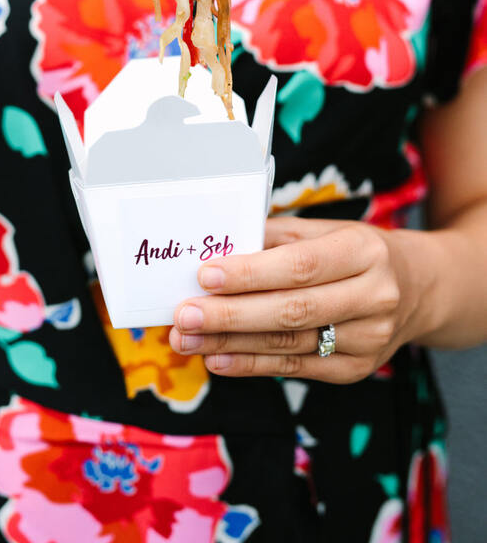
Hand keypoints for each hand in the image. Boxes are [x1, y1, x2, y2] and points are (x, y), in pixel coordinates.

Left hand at [169, 217, 423, 382]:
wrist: (417, 289)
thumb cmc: (356, 252)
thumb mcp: (326, 231)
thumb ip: (275, 236)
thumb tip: (216, 245)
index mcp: (364, 252)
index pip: (300, 266)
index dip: (251, 272)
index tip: (205, 275)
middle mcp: (373, 297)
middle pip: (292, 310)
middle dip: (230, 314)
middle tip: (184, 314)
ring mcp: (368, 339)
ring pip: (288, 343)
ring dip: (230, 342)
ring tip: (186, 339)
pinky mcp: (355, 370)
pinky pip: (294, 367)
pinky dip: (250, 364)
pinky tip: (217, 357)